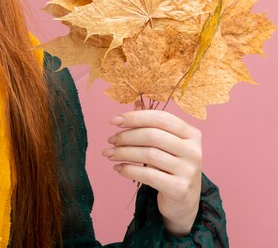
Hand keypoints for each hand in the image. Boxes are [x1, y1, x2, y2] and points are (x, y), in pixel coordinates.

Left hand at [102, 106, 201, 236]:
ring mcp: (188, 170)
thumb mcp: (166, 144)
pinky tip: (118, 168)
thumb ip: (152, 125)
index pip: (160, 118)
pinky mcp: (179, 188)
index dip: (135, 117)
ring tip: (110, 154)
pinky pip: (148, 174)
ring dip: (123, 152)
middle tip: (111, 140)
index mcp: (191, 134)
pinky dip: (128, 170)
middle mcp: (193, 150)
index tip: (113, 121)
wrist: (183, 202)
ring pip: (148, 154)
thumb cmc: (170, 167)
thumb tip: (136, 103)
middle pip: (152, 135)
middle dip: (126, 136)